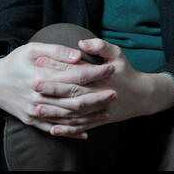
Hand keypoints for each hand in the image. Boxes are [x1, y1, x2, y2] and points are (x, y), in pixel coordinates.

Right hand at [0, 41, 116, 138]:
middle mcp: (40, 97)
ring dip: (89, 116)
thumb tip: (79, 55)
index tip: (110, 69)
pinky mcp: (32, 121)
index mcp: (41, 77)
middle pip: (75, 100)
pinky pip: (56, 129)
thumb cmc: (13, 62)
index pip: (75, 76)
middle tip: (114, 92)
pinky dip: (72, 132)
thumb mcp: (31, 49)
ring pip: (68, 118)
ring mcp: (35, 111)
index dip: (95, 73)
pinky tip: (87, 131)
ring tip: (106, 110)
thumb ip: (56, 51)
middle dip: (97, 96)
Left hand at [43, 38, 173, 136]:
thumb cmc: (126, 71)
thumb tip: (80, 43)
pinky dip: (66, 130)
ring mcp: (97, 109)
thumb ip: (100, 46)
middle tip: (32, 85)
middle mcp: (97, 93)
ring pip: (73, 112)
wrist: (142, 96)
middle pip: (70, 92)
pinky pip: (80, 127)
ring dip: (54, 112)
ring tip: (36, 109)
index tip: (39, 62)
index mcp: (99, 76)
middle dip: (50, 89)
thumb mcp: (117, 53)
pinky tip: (52, 130)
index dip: (56, 66)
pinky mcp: (98, 120)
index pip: (74, 70)